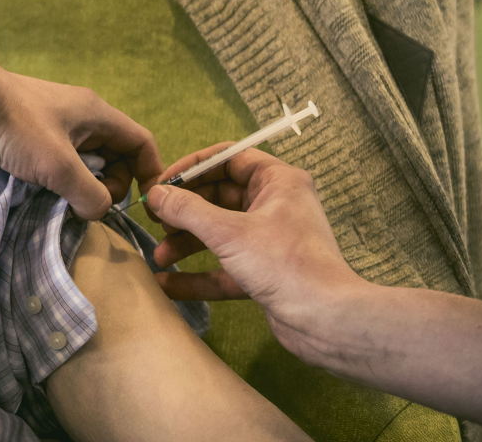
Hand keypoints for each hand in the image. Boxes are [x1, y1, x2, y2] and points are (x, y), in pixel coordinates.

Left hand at [0, 62, 160, 219]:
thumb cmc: (13, 127)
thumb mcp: (60, 165)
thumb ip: (90, 193)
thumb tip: (99, 211)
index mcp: (95, 113)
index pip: (139, 142)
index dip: (149, 173)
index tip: (143, 206)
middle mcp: (77, 118)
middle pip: (113, 155)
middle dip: (112, 184)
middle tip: (91, 207)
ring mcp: (49, 127)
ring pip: (81, 162)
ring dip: (81, 186)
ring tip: (67, 208)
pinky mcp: (23, 139)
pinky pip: (53, 165)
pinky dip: (56, 183)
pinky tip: (43, 199)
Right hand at [145, 147, 364, 360]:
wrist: (327, 322)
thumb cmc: (284, 264)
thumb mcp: (228, 232)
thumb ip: (187, 210)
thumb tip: (154, 193)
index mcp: (278, 182)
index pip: (228, 159)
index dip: (192, 167)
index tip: (160, 182)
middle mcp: (275, 206)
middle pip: (218, 197)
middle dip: (184, 210)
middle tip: (154, 219)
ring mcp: (269, 241)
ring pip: (218, 233)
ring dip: (186, 243)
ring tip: (158, 255)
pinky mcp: (264, 272)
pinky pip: (223, 267)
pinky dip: (197, 274)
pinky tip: (166, 283)